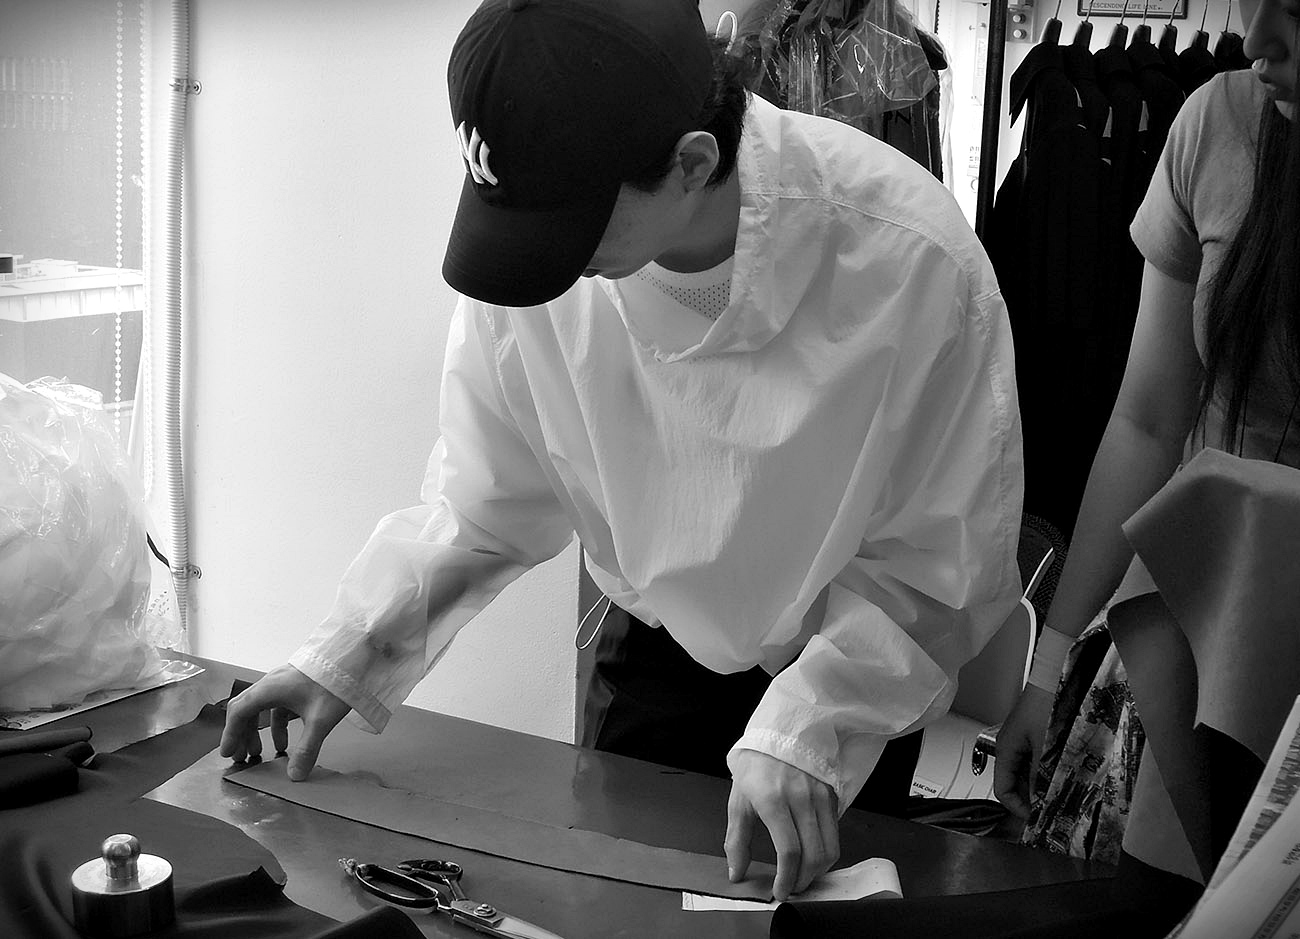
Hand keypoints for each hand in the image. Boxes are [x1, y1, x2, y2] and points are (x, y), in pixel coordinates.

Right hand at [219, 664, 350, 780]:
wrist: (352, 656)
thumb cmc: (333, 683)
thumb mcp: (320, 720)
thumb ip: (307, 749)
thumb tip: (295, 776)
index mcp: (269, 689)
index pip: (239, 712)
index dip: (231, 734)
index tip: (228, 754)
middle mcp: (271, 683)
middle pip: (247, 710)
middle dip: (242, 735)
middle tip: (242, 758)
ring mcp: (283, 682)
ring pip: (262, 708)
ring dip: (259, 731)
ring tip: (261, 753)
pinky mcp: (295, 684)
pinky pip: (278, 707)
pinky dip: (277, 725)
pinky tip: (284, 742)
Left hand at [724, 750, 839, 900]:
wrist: (777, 735)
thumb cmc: (755, 768)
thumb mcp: (738, 802)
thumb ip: (737, 841)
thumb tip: (736, 873)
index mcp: (773, 800)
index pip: (789, 851)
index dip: (786, 878)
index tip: (779, 891)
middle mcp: (800, 798)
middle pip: (814, 855)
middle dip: (803, 880)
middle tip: (791, 888)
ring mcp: (820, 796)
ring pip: (830, 848)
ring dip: (817, 871)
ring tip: (802, 876)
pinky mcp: (832, 795)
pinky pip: (835, 833)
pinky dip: (826, 852)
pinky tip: (812, 855)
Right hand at [993, 684, 1053, 818]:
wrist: (1057, 676)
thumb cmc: (1048, 705)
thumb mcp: (1045, 746)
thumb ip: (1041, 775)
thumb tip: (1040, 801)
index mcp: (1006, 749)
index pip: (1002, 789)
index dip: (1018, 807)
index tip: (1036, 818)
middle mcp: (1011, 746)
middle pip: (1015, 783)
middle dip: (1031, 799)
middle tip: (1052, 810)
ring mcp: (1024, 740)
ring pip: (1028, 773)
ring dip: (1041, 786)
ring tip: (1059, 795)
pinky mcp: (1036, 735)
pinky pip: (1037, 762)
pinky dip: (1047, 773)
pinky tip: (1062, 776)